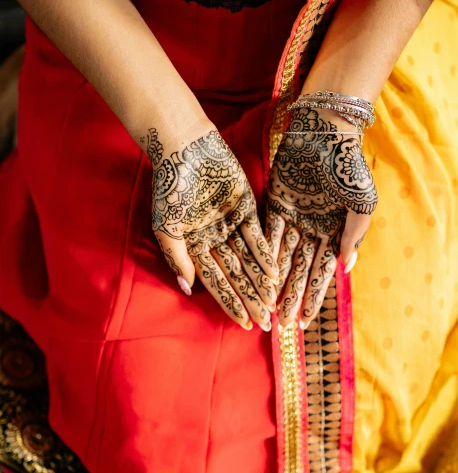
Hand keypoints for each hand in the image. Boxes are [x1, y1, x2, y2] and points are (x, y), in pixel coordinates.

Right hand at [142, 127, 278, 329]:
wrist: (184, 148)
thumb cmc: (169, 188)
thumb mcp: (166, 228)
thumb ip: (177, 258)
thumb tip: (189, 289)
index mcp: (195, 247)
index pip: (216, 282)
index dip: (230, 303)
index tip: (244, 324)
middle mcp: (215, 239)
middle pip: (236, 275)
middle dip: (250, 299)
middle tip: (266, 322)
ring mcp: (231, 224)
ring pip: (250, 259)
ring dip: (261, 281)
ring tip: (274, 302)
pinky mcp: (246, 207)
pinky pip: (257, 235)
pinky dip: (266, 254)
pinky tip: (276, 273)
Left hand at [265, 107, 377, 328]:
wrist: (327, 132)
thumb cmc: (349, 166)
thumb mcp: (362, 203)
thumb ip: (354, 235)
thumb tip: (345, 268)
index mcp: (335, 232)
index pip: (322, 272)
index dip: (314, 298)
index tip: (306, 323)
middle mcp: (313, 229)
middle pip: (300, 271)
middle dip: (291, 298)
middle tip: (281, 326)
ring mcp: (293, 218)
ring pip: (282, 257)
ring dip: (275, 283)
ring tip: (267, 307)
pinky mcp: (275, 204)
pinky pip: (268, 235)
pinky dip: (264, 255)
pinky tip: (257, 276)